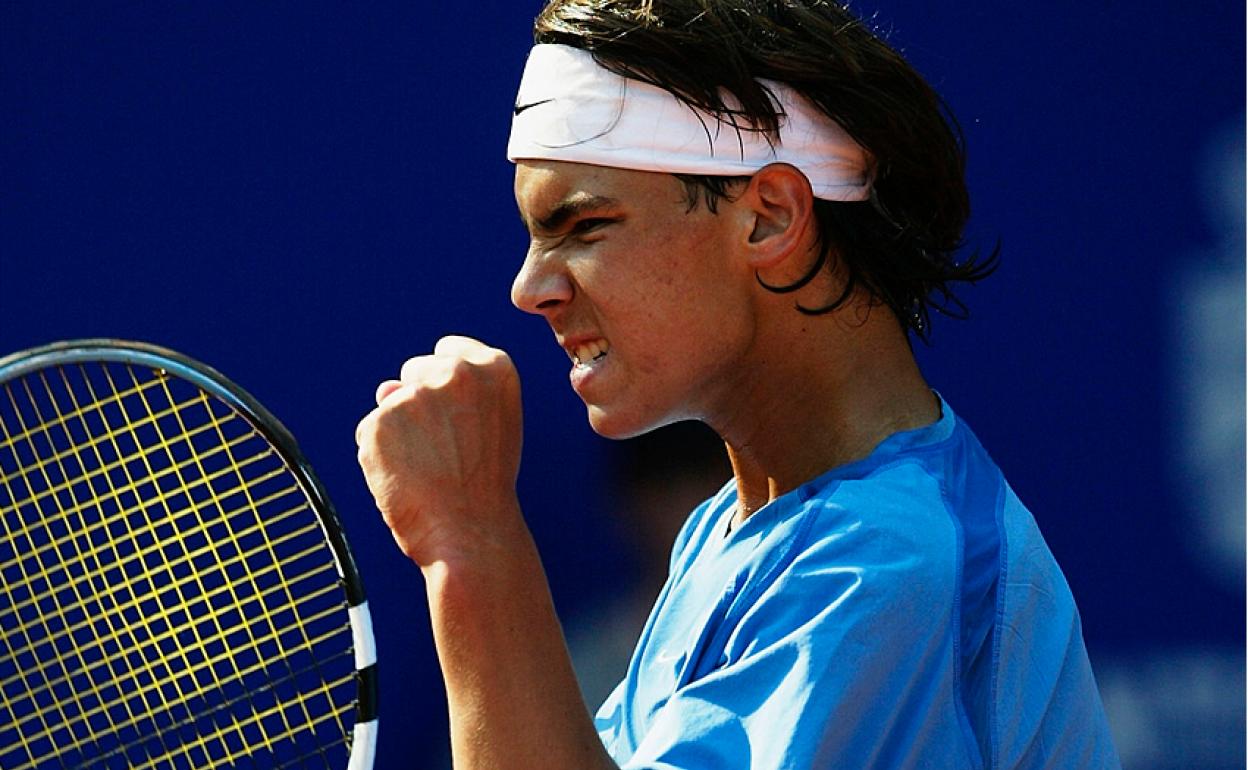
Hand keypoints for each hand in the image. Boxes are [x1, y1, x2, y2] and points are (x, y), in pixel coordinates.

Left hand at [355, 336, 523, 566]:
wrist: (470, 536)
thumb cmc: (482, 486)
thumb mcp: (490, 427)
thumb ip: (449, 396)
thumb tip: (383, 388)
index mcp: (495, 368)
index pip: (449, 351)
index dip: (446, 386)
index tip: (456, 417)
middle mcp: (456, 373)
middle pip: (414, 370)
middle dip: (418, 402)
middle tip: (445, 451)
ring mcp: (415, 396)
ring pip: (389, 405)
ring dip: (399, 433)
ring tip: (428, 470)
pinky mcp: (379, 422)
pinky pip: (369, 432)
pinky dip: (379, 456)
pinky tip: (406, 480)